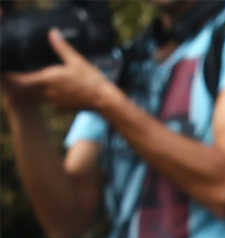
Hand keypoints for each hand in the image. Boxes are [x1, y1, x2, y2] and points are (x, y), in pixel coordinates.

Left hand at [4, 31, 119, 116]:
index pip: (21, 80)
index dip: (13, 77)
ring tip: (33, 84)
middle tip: (19, 78)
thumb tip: (53, 33)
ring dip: (31, 91)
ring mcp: (55, 100)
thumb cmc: (91, 81)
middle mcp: (48, 92)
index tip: (9, 74)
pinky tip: (51, 92)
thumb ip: (62, 47)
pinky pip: (48, 101)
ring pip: (36, 96)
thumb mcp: (76, 60)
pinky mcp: (63, 106)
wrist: (105, 101)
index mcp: (47, 79)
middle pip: (26, 90)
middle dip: (21, 84)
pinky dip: (45, 96)